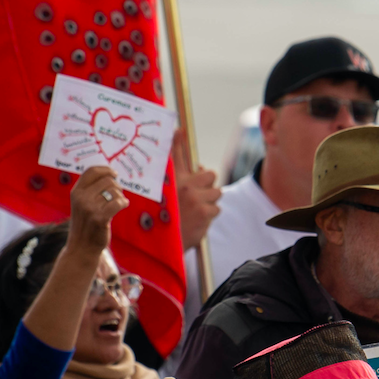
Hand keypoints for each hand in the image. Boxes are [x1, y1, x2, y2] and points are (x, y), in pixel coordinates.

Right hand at [68, 166, 129, 254]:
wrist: (82, 248)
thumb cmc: (86, 224)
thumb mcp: (82, 203)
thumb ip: (90, 189)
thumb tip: (110, 174)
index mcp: (76, 192)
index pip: (91, 171)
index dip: (106, 170)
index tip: (114, 174)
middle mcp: (81, 198)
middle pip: (107, 180)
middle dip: (117, 186)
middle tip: (118, 194)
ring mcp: (89, 208)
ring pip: (114, 191)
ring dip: (121, 196)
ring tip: (119, 202)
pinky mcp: (100, 219)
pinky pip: (118, 203)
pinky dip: (123, 203)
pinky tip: (124, 205)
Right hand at [172, 132, 220, 250]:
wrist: (162, 248)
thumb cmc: (164, 225)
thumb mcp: (161, 202)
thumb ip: (175, 185)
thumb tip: (197, 168)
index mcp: (171, 182)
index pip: (176, 155)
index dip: (178, 140)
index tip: (178, 130)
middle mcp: (183, 186)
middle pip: (210, 175)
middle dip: (208, 185)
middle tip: (198, 196)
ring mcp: (195, 198)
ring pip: (216, 194)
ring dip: (210, 202)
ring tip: (196, 211)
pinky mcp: (205, 212)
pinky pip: (216, 209)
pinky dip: (209, 216)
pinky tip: (197, 222)